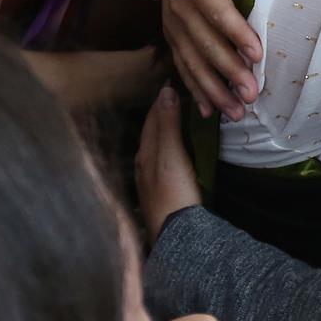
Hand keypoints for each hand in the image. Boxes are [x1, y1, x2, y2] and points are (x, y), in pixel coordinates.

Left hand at [137, 85, 201, 239]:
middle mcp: (143, 166)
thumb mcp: (172, 153)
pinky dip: (169, 152)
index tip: (171, 85)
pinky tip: (176, 156)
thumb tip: (166, 91)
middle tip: (175, 100)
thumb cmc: (174, 191)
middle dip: (161, 116)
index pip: (151, 119)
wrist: (176, 234)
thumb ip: (169, 123)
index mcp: (144, 153)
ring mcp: (150, 183)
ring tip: (178, 124)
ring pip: (155, 150)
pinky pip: (163, 164)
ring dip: (165, 134)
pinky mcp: (160, 196)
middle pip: (151, 134)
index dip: (161, 101)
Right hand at [159, 0, 292, 120]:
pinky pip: (181, 65)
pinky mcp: (171, 35)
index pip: (216, 9)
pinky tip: (210, 111)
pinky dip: (195, 89)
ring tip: (236, 111)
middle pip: (204, 43)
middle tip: (251, 94)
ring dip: (213, 89)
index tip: (257, 53)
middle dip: (227, 71)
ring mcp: (172, 24)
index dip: (235, 32)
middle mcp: (178, 6)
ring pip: (191, 61)